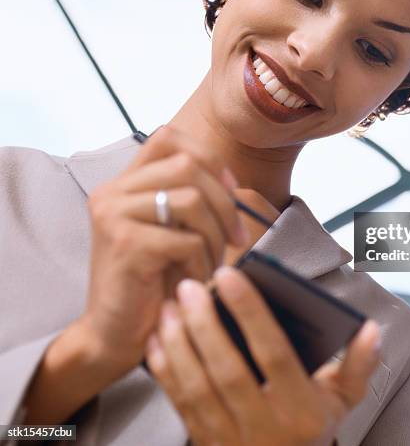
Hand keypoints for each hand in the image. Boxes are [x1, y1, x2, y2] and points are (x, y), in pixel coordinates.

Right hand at [81, 124, 249, 375]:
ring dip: (216, 235)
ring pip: (192, 199)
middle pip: (188, 164)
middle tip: (235, 238)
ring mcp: (113, 215)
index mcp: (124, 182)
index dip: (208, 157)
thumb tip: (232, 181)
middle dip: (224, 202)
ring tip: (212, 262)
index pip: (168, 136)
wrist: (115, 334)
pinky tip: (193, 279)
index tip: (229, 191)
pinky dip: (201, 260)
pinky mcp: (125, 244)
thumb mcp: (171, 228)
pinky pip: (186, 238)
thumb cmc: (152, 280)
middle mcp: (112, 191)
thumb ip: (188, 196)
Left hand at [145, 267, 381, 445]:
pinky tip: (157, 338)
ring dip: (179, 343)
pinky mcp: (205, 440)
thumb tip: (371, 329)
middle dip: (205, 324)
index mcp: (300, 410)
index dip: (251, 312)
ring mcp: (229, 437)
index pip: (274, 354)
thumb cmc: (312, 430)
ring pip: (197, 387)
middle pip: (228, 369)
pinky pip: (179, 404)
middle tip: (191, 286)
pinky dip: (164, 370)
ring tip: (170, 305)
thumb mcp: (343, 402)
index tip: (231, 275)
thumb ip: (358, 365)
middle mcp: (263, 426)